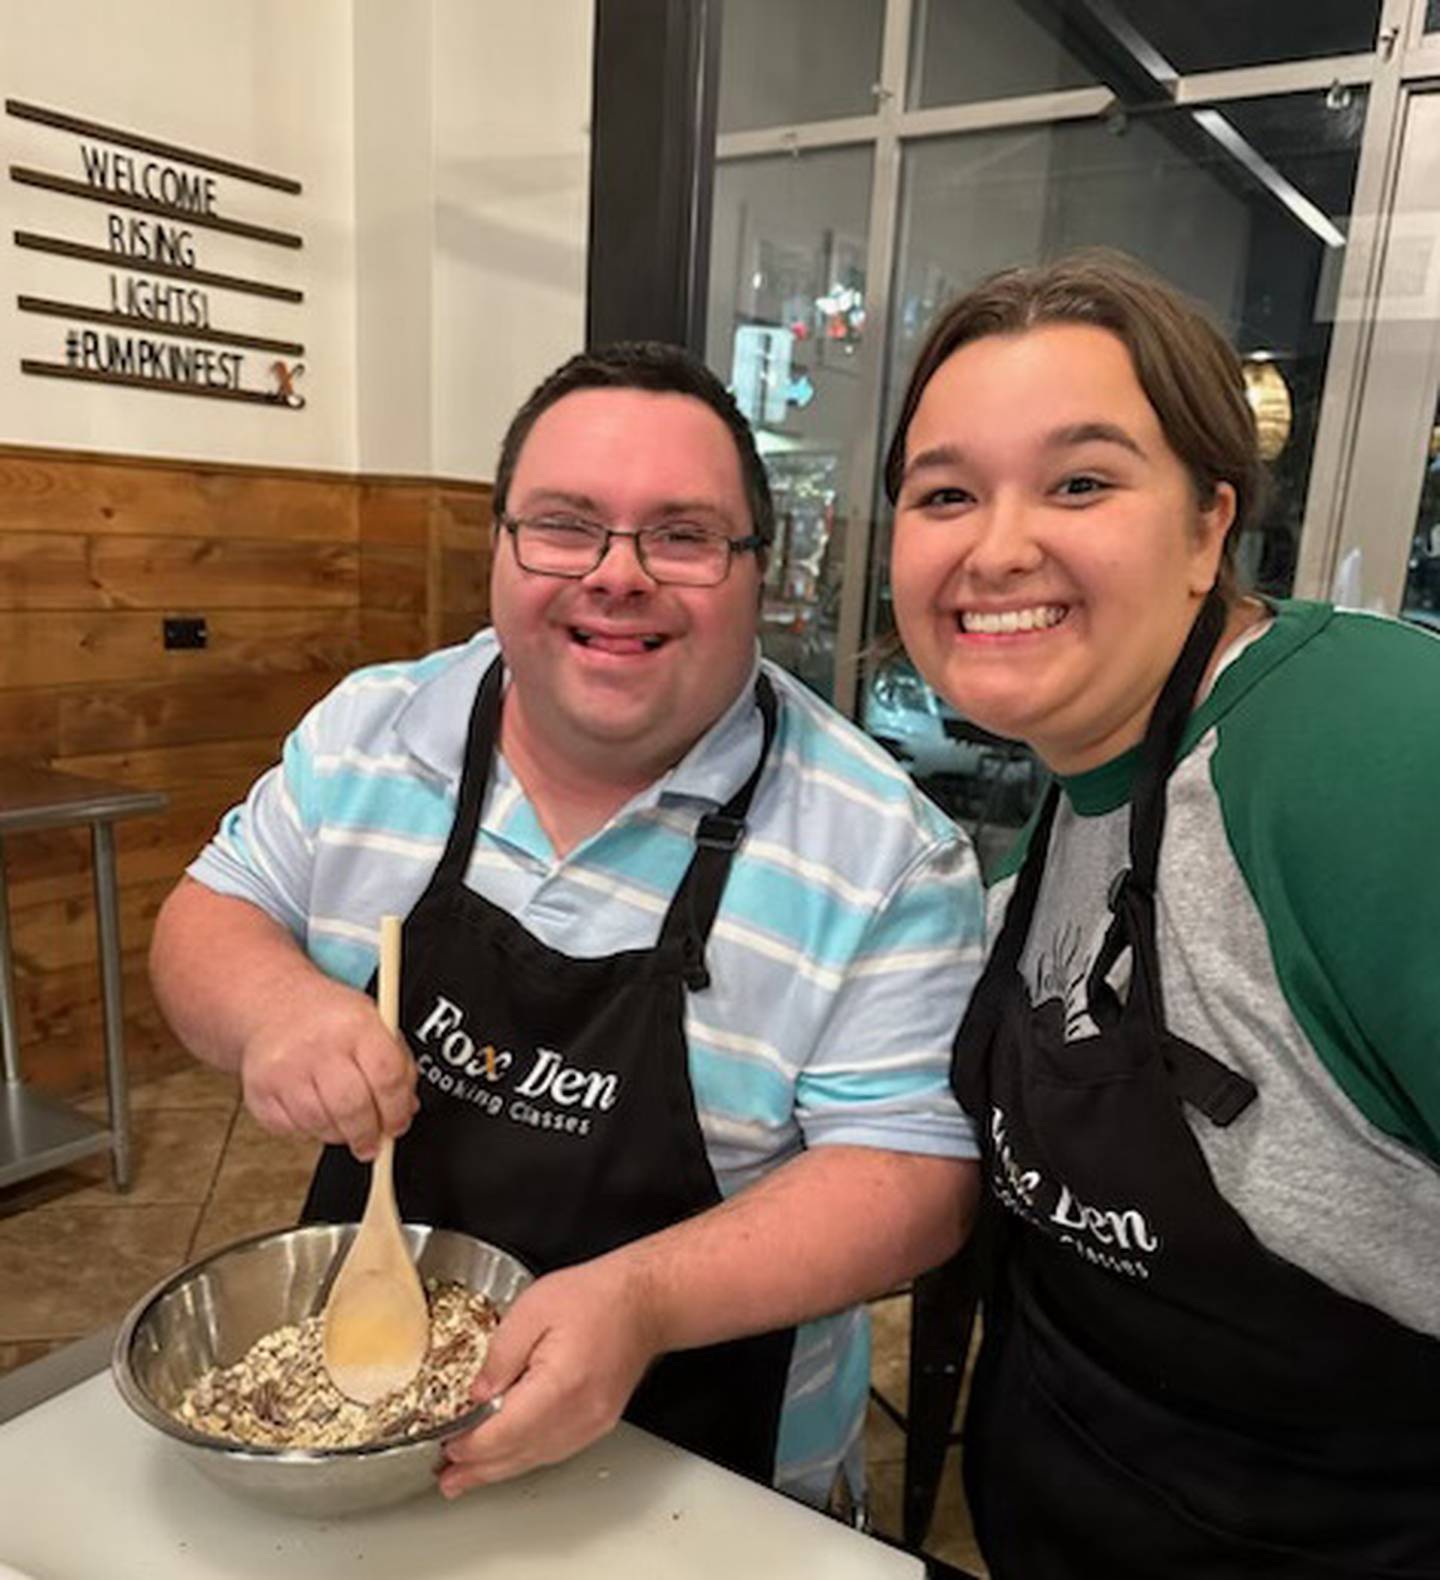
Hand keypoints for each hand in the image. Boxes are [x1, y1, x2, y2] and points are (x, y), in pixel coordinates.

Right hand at [239, 976, 416, 1159]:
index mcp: (357, 1024)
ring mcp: (285, 1068)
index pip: (387, 1078)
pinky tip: (315, 1112)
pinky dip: (308, 1130)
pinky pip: (292, 1129)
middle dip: (368, 1135)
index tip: (398, 1124)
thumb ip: (397, 1064)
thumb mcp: (374, 1021)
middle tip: (373, 1141)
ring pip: (321, 1124)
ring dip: (339, 1134)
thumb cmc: (329, 1018)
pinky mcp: (260, 1090)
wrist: (273, 1004)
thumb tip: (405, 1109)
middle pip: (353, 1107)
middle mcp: (319, 1044)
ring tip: (344, 1124)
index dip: (397, 1111)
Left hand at [438, 1253, 663, 1495]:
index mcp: (559, 1385)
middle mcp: (579, 1413)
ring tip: (469, 1477)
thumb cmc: (595, 1297)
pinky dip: (527, 1458)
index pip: (504, 1432)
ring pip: (537, 1458)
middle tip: (448, 1480)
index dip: (471, 1445)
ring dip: (500, 1470)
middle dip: (478, 1470)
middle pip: (519, 1454)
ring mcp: (592, 1423)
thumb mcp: (532, 1309)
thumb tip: (476, 1394)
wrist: (643, 1300)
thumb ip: (499, 1355)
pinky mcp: (598, 1422)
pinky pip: (555, 1451)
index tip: (446, 1446)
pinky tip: (510, 1458)